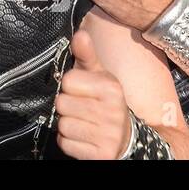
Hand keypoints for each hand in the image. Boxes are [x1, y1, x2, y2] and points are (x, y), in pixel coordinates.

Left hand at [54, 30, 131, 159]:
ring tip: (84, 124)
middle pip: (62, 103)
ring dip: (68, 125)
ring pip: (62, 124)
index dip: (71, 86)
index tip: (84, 92)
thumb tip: (80, 34)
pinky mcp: (101, 155)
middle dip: (68, 107)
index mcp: (112, 88)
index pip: (67, 80)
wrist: (127, 140)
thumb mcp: (100, 77)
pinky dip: (70, 142)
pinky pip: (65, 143)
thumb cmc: (106, 104)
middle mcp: (113, 112)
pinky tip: (84, 138)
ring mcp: (108, 136)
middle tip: (83, 110)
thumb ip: (87, 56)